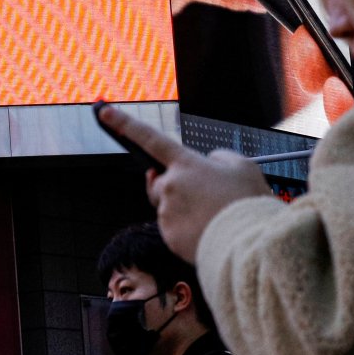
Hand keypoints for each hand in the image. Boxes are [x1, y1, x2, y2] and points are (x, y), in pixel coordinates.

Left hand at [97, 105, 271, 260]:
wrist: (250, 244)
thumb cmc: (248, 203)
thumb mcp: (243, 167)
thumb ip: (220, 158)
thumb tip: (209, 162)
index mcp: (186, 163)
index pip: (150, 138)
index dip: (125, 123)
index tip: (103, 110)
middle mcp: (170, 186)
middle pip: (158, 182)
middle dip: (172, 185)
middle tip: (201, 195)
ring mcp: (167, 212)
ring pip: (167, 207)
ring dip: (184, 209)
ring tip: (213, 216)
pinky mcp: (169, 236)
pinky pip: (173, 229)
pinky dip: (187, 230)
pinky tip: (208, 231)